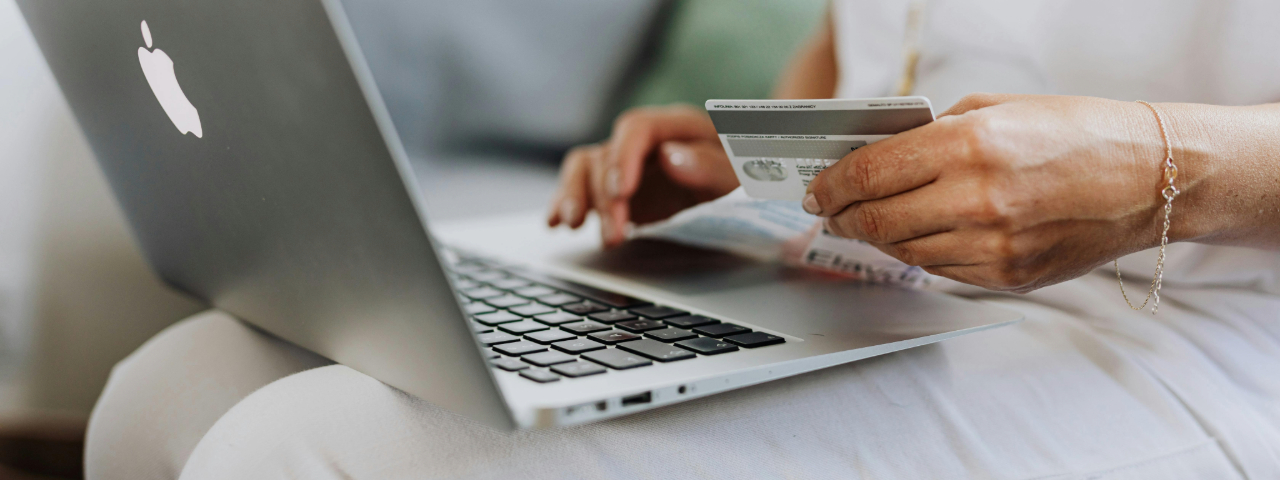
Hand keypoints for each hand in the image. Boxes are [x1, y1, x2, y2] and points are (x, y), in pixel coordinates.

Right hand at [547, 104, 738, 246]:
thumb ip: (712, 165)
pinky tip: (555, 223)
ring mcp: (627, 164)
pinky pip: (581, 188)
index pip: (637, 128)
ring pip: (584, 168)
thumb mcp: (743, 174)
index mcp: (677, 126)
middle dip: (604, 196)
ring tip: (572, 226)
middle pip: (606, 154)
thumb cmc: (749, 175)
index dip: (623, 157)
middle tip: (615, 234)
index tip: (621, 191)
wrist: (750, 188)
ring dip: (575, 197)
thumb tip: (670, 158)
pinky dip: (565, 203)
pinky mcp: (616, 190)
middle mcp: (645, 141)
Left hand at [803, 93, 1171, 291]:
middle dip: (841, 216)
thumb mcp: (995, 109)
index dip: (831, 184)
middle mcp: (978, 200)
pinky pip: (939, 270)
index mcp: (970, 146)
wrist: (1150, 177)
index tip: (816, 189)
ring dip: (876, 237)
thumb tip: (872, 156)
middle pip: (875, 220)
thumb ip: (930, 134)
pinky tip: (918, 234)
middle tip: (829, 211)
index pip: (869, 174)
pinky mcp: (1008, 277)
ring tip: (868, 220)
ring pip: (902, 251)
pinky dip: (919, 252)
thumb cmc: (1076, 132)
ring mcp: (994, 246)